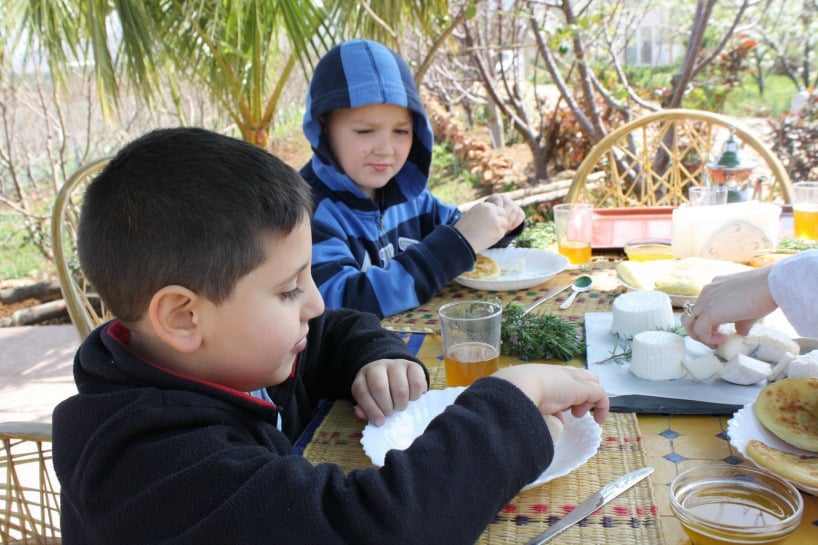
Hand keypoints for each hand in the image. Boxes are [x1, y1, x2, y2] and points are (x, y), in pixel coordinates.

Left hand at [351, 359, 427, 425]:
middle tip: (391, 413)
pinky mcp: (413, 365)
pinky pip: (416, 383)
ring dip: (401, 404)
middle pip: (380, 388)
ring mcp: (396, 364)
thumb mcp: (370, 399)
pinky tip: (412, 398)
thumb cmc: (381, 393)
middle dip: (386, 407)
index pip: (362, 392)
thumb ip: (365, 408)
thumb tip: (362, 414)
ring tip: (400, 406)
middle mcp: (378, 367)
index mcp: (363, 376)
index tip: (379, 422)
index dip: (370, 409)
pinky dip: (415, 396)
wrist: (397, 373)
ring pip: (400, 388)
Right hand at [454, 195, 523, 252]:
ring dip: (499, 228)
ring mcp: (496, 220)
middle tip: (491, 229)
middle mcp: (491, 210)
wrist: (461, 241)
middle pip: (503, 213)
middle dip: (499, 221)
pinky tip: (487, 238)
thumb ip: (483, 213)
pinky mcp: (498, 230)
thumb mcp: (472, 215)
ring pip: (504, 223)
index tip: (489, 223)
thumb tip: (493, 215)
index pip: (496, 208)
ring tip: (487, 234)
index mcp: (483, 205)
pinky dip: (497, 236)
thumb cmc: (463, 230)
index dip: (494, 216)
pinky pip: (502, 232)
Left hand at [484, 194, 524, 232]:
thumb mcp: (486, 216)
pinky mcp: (518, 209)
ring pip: (515, 210)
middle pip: (509, 205)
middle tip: (502, 225)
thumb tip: (489, 218)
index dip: (498, 213)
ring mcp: (512, 203)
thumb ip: (488, 215)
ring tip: (505, 228)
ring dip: (511, 220)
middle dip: (506, 217)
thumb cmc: (486, 219)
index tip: (496, 221)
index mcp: (495, 197)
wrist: (492, 222)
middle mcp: (504, 198)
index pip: (499, 202)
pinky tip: (511, 228)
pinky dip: (516, 222)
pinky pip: (521, 214)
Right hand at [491, 364, 608, 423]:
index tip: (556, 411)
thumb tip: (553, 420)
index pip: (560, 378)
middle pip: (579, 376)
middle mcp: (559, 374)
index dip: (562, 393)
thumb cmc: (513, 394)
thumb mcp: (523, 399)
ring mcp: (572, 380)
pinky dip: (602, 407)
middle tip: (572, 410)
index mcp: (542, 373)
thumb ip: (535, 408)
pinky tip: (599, 420)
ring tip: (578, 414)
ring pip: (590, 382)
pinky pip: (600, 395)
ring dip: (588, 400)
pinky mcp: (583, 388)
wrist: (519, 387)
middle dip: (580, 392)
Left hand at [682, 267, 777, 346]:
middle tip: (714, 340)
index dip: (708, 323)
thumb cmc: (767, 293)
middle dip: (699, 331)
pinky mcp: (710, 311)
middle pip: (690, 315)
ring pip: (689, 322)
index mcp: (715, 287)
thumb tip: (740, 333)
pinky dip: (707, 339)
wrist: (773, 285)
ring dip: (700, 336)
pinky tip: (723, 340)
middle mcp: (707, 291)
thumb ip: (740, 321)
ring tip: (716, 343)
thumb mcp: (749, 308)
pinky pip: (699, 330)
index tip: (721, 333)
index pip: (702, 307)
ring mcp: (706, 300)